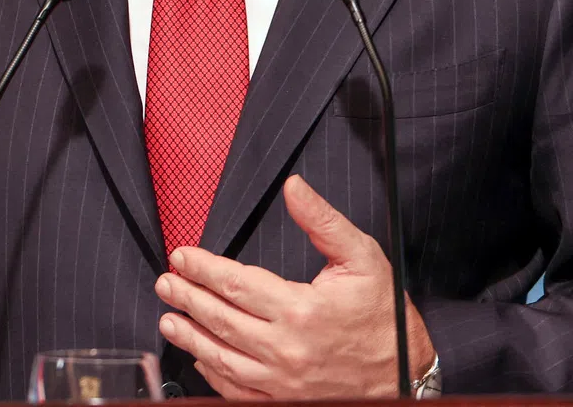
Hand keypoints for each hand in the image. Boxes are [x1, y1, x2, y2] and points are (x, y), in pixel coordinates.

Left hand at [155, 175, 434, 398]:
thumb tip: (293, 187)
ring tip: (168, 319)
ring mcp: (285, 384)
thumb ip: (322, 221)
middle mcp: (287, 350)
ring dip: (190, 338)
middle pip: (221, 320)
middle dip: (187, 297)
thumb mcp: (362, 258)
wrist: (408, 375)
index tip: (181, 256)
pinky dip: (214, 376)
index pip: (235, 284)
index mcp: (301, 310)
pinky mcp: (287, 403)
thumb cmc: (384, 315)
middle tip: (165, 283)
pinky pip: (239, 393)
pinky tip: (200, 359)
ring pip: (223, 359)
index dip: (203, 268)